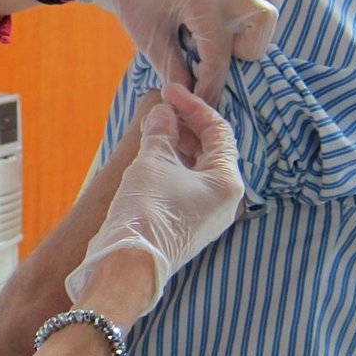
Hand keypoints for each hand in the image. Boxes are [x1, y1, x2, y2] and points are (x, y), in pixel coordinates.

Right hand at [66, 84, 242, 310]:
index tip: (168, 92)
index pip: (218, 130)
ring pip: (198, 168)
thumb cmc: (147, 210)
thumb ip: (162, 131)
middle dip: (186, 125)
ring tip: (153, 129)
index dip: (192, 106)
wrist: (127, 263)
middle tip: (160, 108)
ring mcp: (209, 216)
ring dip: (177, 145)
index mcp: (228, 182)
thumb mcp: (153, 161)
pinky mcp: (190, 225)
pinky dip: (173, 166)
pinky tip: (152, 156)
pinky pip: (188, 186)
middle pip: (211, 149)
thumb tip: (164, 113)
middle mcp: (226, 201)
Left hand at [70, 0, 285, 101]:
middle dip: (247, 46)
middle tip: (219, 51)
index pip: (220, 55)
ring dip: (259, 15)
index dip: (211, 86)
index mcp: (201, 1)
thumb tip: (191, 98)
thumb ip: (172, 67)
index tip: (203, 102)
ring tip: (232, 27)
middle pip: (264, 18)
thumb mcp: (148, 37)